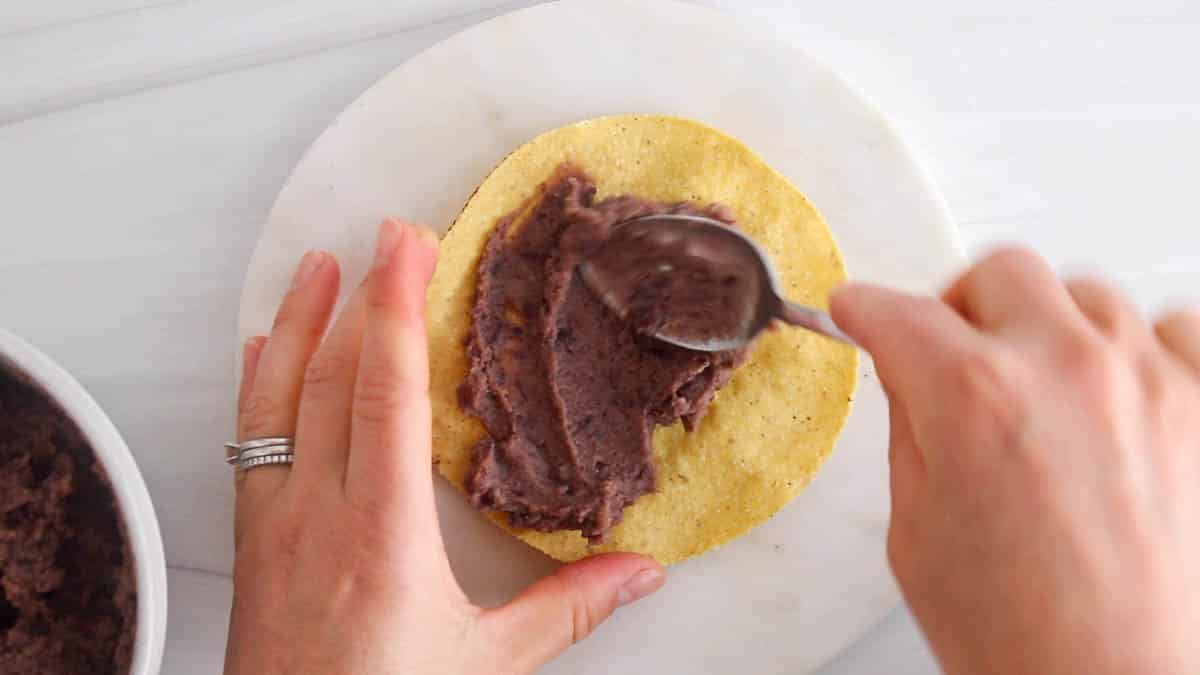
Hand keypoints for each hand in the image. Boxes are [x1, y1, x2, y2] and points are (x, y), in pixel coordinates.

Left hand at [224, 220, 664, 674]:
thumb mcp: (488, 663)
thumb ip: (567, 609)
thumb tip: (641, 572)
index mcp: (384, 533)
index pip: (387, 393)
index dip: (396, 309)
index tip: (406, 245)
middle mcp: (318, 513)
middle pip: (333, 378)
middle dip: (360, 297)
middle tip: (387, 236)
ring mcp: (275, 524)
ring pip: (276, 400)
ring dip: (297, 325)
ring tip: (316, 266)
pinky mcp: (253, 542)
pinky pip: (249, 442)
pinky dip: (257, 386)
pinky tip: (261, 355)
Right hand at [832, 248, 1199, 674]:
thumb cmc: (1021, 641)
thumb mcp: (917, 533)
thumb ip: (912, 431)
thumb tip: (912, 375)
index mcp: (970, 398)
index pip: (898, 313)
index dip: (866, 310)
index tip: (861, 311)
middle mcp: (1065, 369)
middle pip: (1001, 272)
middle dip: (963, 308)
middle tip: (956, 353)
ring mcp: (1153, 382)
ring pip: (1090, 295)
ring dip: (1052, 330)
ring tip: (1047, 390)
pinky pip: (1178, 327)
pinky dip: (1144, 350)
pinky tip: (1124, 396)